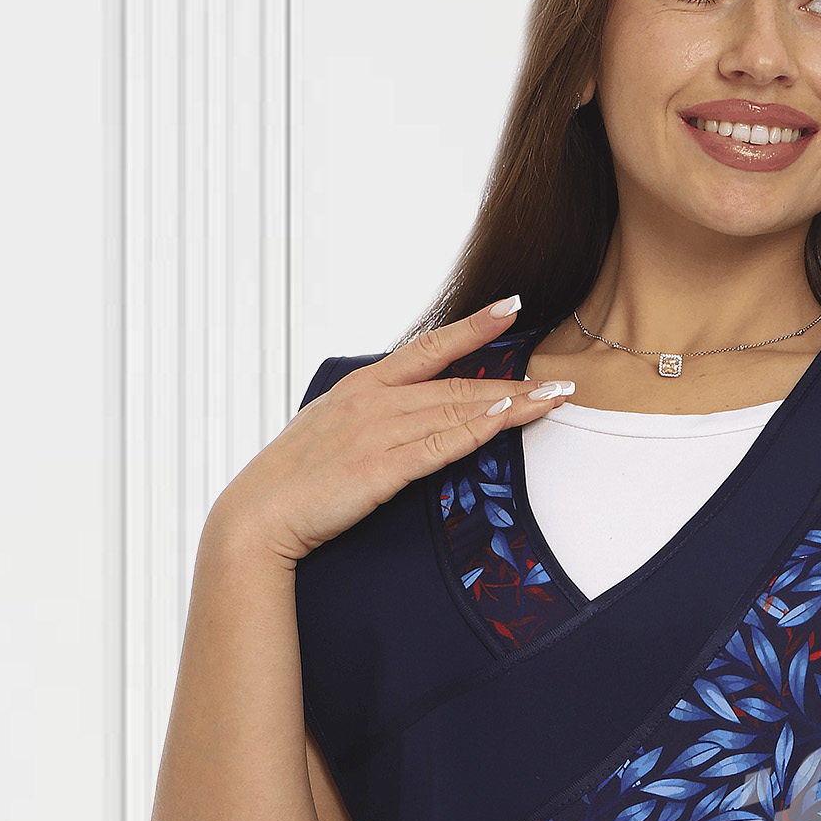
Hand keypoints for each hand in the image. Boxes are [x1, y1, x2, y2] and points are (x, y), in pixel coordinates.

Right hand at [210, 297, 571, 568]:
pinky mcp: (381, 470)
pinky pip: (440, 446)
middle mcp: (374, 401)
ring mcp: (378, 434)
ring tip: (554, 398)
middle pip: (456, 383)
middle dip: (514, 379)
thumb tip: (403, 410)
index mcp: (363, 386)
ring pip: (457, 409)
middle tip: (562, 377)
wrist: (259, 514)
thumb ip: (370, 413)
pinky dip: (477, 430)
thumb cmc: (294, 477)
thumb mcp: (331, 428)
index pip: (428, 347)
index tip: (513, 306)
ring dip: (511, 403)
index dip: (473, 327)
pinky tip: (508, 418)